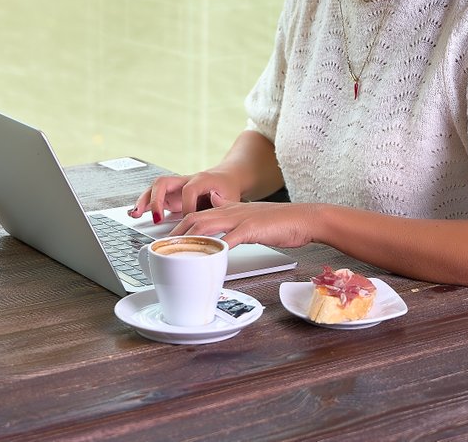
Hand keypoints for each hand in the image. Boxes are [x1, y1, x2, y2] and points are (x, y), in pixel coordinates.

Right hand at [127, 171, 241, 224]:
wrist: (225, 178)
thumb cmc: (227, 188)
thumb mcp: (230, 198)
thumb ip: (223, 209)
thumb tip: (214, 222)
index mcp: (201, 179)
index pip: (189, 190)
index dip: (188, 206)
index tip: (190, 219)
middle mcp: (184, 180)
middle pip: (164, 182)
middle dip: (157, 200)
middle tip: (157, 218)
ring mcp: (175, 187)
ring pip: (154, 188)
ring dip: (144, 201)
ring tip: (136, 214)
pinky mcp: (170, 195)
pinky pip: (153, 196)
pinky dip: (143, 204)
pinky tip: (135, 213)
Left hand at [170, 193, 316, 248]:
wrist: (305, 217)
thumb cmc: (280, 222)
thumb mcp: (250, 218)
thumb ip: (231, 220)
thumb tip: (217, 223)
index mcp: (228, 208)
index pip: (195, 215)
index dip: (178, 228)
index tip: (167, 242)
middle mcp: (230, 210)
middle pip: (194, 219)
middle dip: (176, 235)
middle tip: (162, 251)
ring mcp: (240, 218)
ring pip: (206, 225)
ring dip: (189, 240)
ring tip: (176, 254)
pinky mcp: (252, 228)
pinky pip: (230, 239)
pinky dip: (217, 249)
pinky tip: (209, 259)